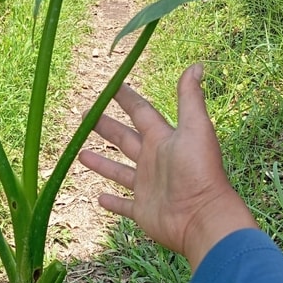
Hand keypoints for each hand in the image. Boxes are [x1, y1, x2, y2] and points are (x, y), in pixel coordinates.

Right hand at [79, 64, 256, 269]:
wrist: (202, 217)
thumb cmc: (199, 171)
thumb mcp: (194, 128)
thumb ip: (190, 98)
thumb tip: (197, 65)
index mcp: (162, 139)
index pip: (141, 112)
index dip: (126, 98)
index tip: (111, 85)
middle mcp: (153, 160)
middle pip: (124, 139)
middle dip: (105, 127)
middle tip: (84, 116)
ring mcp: (147, 186)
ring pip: (119, 171)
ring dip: (102, 163)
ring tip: (80, 154)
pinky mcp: (143, 210)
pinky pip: (124, 205)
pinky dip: (112, 202)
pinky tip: (99, 198)